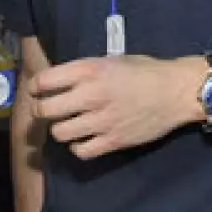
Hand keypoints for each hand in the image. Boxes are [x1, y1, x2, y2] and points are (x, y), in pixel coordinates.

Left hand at [31, 55, 204, 159]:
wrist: (176, 91)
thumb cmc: (144, 71)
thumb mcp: (109, 61)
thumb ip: (82, 72)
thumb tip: (57, 82)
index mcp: (88, 71)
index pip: (42, 82)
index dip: (35, 88)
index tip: (37, 91)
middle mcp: (90, 95)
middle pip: (44, 111)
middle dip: (41, 111)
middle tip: (48, 111)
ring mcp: (100, 121)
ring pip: (59, 133)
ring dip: (60, 129)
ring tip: (68, 125)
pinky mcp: (112, 141)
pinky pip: (80, 151)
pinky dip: (78, 147)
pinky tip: (84, 139)